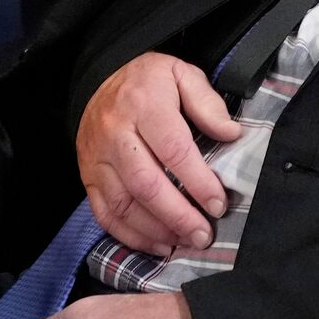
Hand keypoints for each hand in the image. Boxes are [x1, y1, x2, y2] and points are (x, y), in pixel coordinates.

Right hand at [75, 53, 239, 255]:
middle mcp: (115, 134)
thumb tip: (231, 134)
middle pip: (146, 184)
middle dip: (178, 216)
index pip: (173, 149)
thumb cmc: (148, 82)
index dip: (198, 181)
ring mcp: (97, 159)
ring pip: (124, 205)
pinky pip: (105, 214)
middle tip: (204, 235)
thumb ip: (207, 103)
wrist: (99, 79)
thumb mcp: (182, 74)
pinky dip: (131, 235)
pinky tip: (158, 244)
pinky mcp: (87, 177)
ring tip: (185, 241)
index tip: (218, 204)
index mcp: (144, 105)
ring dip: (157, 231)